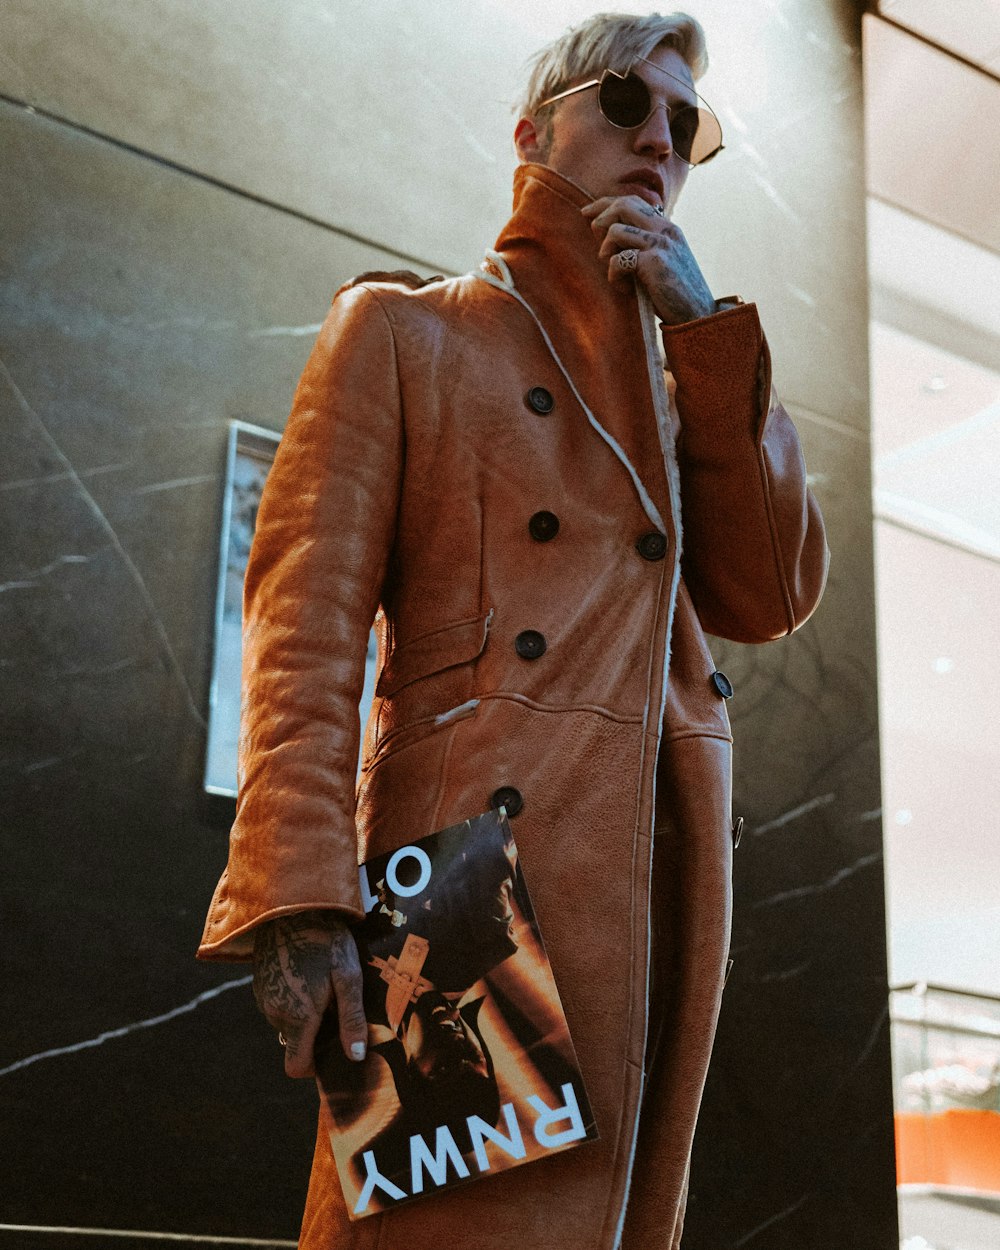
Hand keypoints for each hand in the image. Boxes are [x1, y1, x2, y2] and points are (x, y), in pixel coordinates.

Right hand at [252, 910, 367, 1076]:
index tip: (332, 1052)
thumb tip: (355, 1058)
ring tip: (323, 983)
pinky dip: (292, 999)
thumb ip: (351, 1020)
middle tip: (336, 1004)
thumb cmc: (325, 940)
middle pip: (296, 1043)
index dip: (315, 1067)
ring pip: (287, 1022)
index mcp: (297, 1017)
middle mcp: (275, 1014)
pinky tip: (308, 973)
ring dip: (304, 1014)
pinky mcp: (259, 984)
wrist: (291, 905)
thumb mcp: (348, 977)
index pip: (296, 1067)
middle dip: (315, 1033)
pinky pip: (278, 1004)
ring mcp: (264, 998)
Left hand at [582, 195, 716, 324]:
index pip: (632, 201)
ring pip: (615, 232)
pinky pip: (617, 260)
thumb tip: (609, 235)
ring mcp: (660, 243)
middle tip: (597, 245)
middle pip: (622, 206)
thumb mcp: (661, 261)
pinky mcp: (654, 262)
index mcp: (667, 227)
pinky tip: (625, 289)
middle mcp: (665, 229)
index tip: (587, 212)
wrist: (697, 314)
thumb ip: (643, 245)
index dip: (605, 204)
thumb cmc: (675, 293)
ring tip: (617, 276)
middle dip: (600, 221)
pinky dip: (614, 277)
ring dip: (606, 254)